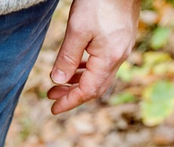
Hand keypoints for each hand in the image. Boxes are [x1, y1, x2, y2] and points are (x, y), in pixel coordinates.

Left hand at [48, 0, 139, 114]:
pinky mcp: (121, 37)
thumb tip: (57, 81)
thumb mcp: (77, 30)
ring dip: (79, 81)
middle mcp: (119, 56)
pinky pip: (103, 62)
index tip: (53, 109)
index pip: (88, 91)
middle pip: (96, 86)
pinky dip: (87, 68)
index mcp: (109, 58)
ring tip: (59, 83)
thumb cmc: (99, 2)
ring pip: (99, 74)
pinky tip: (76, 65)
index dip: (70, 102)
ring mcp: (122, 46)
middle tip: (51, 97)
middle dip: (72, 94)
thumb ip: (67, 58)